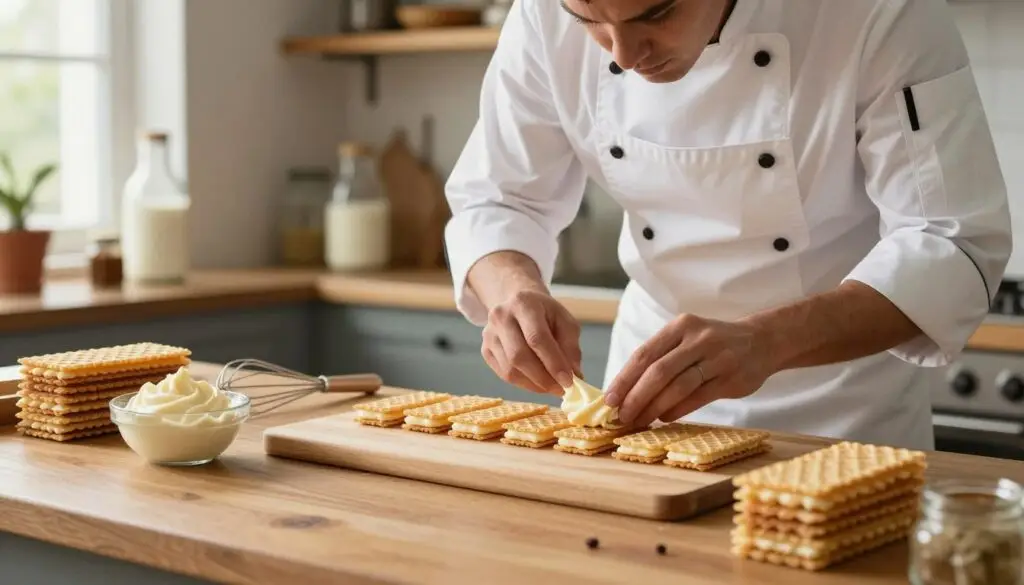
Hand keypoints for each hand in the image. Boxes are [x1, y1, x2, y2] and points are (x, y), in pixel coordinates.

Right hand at [481, 290, 582, 394]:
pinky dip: (524, 383)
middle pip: (519, 356)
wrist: (520, 304)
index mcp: (523, 304)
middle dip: (543, 378)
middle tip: (560, 389)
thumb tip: (574, 375)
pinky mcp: (485, 349)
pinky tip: (538, 383)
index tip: (568, 381)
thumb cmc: (546, 314)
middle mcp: (501, 317)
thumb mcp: (565, 321)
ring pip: (510, 369)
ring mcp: (489, 334)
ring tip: (551, 387)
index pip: (537, 338)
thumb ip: (571, 347)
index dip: (553, 363)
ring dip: (534, 384)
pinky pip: (504, 374)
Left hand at [603, 314, 774, 427]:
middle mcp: (698, 339)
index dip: (624, 379)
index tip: (609, 400)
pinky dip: (678, 410)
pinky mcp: (731, 378)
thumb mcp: (687, 337)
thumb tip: (625, 389)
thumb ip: (661, 357)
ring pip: (678, 386)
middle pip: (659, 371)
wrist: (762, 340)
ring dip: (654, 407)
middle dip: (636, 396)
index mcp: (680, 326)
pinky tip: (664, 418)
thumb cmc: (713, 344)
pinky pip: (698, 397)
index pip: (645, 354)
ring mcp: (717, 358)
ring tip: (639, 420)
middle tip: (621, 416)